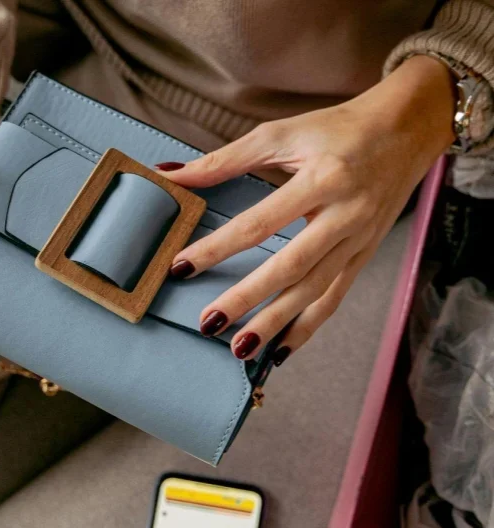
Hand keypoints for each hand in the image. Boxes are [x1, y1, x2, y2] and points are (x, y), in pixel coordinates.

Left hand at [158, 56, 455, 364]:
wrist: (408, 129)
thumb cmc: (338, 128)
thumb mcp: (281, 133)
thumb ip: (222, 160)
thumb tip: (168, 173)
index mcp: (321, 179)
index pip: (259, 223)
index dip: (218, 247)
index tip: (182, 267)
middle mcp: (344, 215)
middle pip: (290, 267)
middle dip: (247, 299)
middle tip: (208, 324)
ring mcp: (358, 240)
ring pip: (313, 291)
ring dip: (276, 323)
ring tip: (240, 348)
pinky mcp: (364, 254)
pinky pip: (335, 297)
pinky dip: (308, 326)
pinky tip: (281, 350)